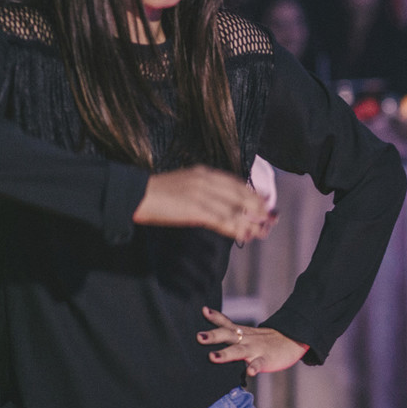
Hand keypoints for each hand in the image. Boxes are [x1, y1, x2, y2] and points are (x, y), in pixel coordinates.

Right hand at [133, 165, 274, 242]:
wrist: (136, 194)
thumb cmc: (157, 193)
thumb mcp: (185, 184)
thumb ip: (203, 190)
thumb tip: (220, 204)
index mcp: (203, 173)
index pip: (236, 182)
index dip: (253, 194)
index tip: (265, 203)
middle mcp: (206, 181)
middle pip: (241, 194)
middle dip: (258, 208)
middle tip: (270, 220)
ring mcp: (201, 194)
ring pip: (234, 209)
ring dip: (249, 222)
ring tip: (260, 232)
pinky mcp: (195, 209)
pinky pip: (221, 220)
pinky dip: (235, 228)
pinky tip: (243, 235)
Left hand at [197, 306, 308, 375]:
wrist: (292, 340)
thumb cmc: (265, 340)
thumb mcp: (246, 333)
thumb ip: (230, 333)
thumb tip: (208, 336)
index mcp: (241, 333)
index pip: (226, 323)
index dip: (215, 317)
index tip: (203, 310)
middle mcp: (246, 339)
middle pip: (228, 335)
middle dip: (213, 336)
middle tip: (199, 337)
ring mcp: (256, 349)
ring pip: (238, 351)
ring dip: (225, 354)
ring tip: (212, 357)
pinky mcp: (266, 359)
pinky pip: (259, 364)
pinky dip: (254, 368)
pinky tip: (249, 372)